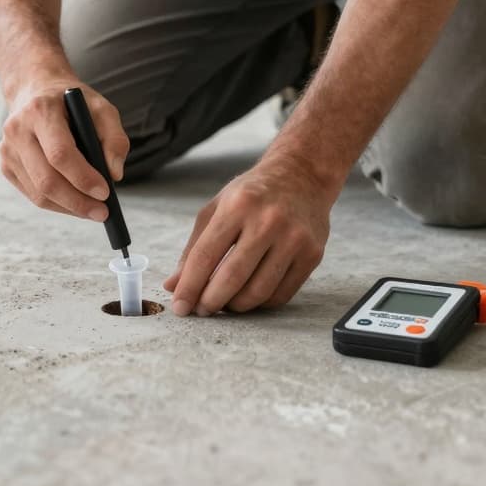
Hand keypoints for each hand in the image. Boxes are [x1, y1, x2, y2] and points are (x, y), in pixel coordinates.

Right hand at [0, 76, 129, 220]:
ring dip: (69, 207)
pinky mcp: (6, 166)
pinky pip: (33, 194)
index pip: (60, 154)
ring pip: (39, 193)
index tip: (105, 192)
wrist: (35, 90)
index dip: (83, 178)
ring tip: (93, 210)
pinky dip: (57, 204)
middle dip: (77, 202)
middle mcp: (17, 130)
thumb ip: (115, 138)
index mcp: (40, 111)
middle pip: (46, 180)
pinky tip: (75, 201)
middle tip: (102, 212)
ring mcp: (7, 150)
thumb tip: (114, 174)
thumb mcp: (101, 108)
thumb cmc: (71, 102)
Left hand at [163, 155, 333, 315]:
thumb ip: (194, 248)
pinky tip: (249, 295)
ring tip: (224, 303)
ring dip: (235, 306)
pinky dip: (260, 303)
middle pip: (232, 278)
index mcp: (238, 205)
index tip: (179, 307)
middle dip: (210, 301)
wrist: (303, 175)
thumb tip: (173, 286)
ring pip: (258, 292)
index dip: (189, 286)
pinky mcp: (312, 254)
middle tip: (201, 310)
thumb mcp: (217, 208)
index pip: (206, 255)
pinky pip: (281, 294)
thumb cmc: (253, 194)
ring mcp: (294, 238)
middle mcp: (268, 220)